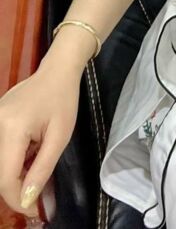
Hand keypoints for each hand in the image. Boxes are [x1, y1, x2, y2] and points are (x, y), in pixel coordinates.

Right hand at [0, 65, 80, 217]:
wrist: (58, 70)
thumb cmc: (64, 101)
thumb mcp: (59, 136)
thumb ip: (42, 168)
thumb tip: (28, 199)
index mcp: (11, 129)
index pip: (5, 177)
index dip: (18, 198)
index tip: (35, 209)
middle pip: (0, 172)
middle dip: (17, 187)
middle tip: (39, 194)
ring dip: (15, 174)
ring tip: (37, 172)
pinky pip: (1, 149)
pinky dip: (13, 160)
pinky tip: (30, 155)